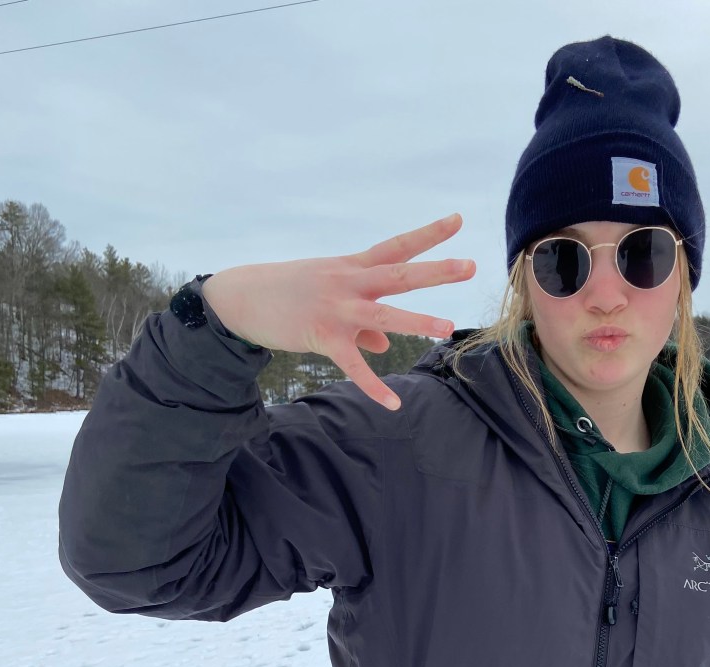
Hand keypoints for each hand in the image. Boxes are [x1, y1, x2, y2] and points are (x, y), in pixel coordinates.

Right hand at [202, 213, 474, 409]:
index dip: (428, 234)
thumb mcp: (329, 295)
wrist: (239, 298)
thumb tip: (386, 347)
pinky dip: (373, 386)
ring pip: (383, 315)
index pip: (397, 246)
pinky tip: (393, 404)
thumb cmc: (289, 293)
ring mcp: (336, 309)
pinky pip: (352, 366)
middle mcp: (348, 283)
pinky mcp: (321, 337)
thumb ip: (364, 324)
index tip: (458, 219)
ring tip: (448, 325)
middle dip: (435, 270)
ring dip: (416, 320)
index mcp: (352, 267)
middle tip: (470, 265)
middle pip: (399, 274)